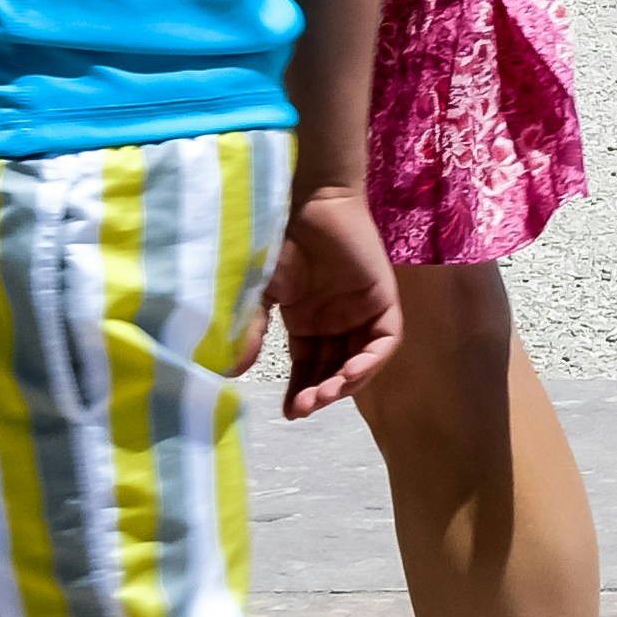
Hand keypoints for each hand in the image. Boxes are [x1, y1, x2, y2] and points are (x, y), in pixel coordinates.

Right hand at [271, 184, 407, 413]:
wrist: (307, 202)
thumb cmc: (281, 241)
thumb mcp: (262, 293)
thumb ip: (254, 330)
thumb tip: (232, 371)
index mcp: (309, 324)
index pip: (309, 370)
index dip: (301, 393)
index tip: (289, 413)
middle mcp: (336, 322)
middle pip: (335, 371)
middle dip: (321, 393)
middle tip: (305, 407)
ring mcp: (361, 312)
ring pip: (361, 362)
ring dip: (345, 384)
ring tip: (324, 395)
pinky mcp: (383, 300)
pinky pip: (384, 342)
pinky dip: (370, 362)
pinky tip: (349, 375)